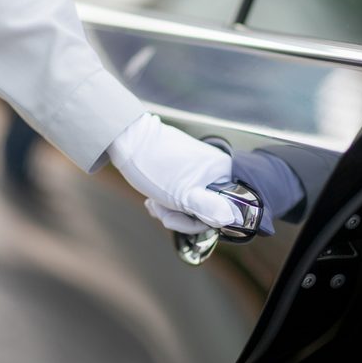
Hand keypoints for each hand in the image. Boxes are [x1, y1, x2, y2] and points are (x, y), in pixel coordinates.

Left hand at [107, 113, 240, 233]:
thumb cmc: (157, 165)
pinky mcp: (185, 171)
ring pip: (191, 205)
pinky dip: (167, 202)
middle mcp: (215, 170)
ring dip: (170, 210)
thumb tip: (232, 218)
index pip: (222, 212)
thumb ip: (209, 209)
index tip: (176, 219)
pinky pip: (182, 196)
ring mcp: (199, 171)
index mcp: (223, 172)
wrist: (129, 140)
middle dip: (180, 216)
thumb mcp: (184, 194)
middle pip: (205, 210)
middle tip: (161, 210)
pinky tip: (153, 201)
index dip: (197, 222)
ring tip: (154, 203)